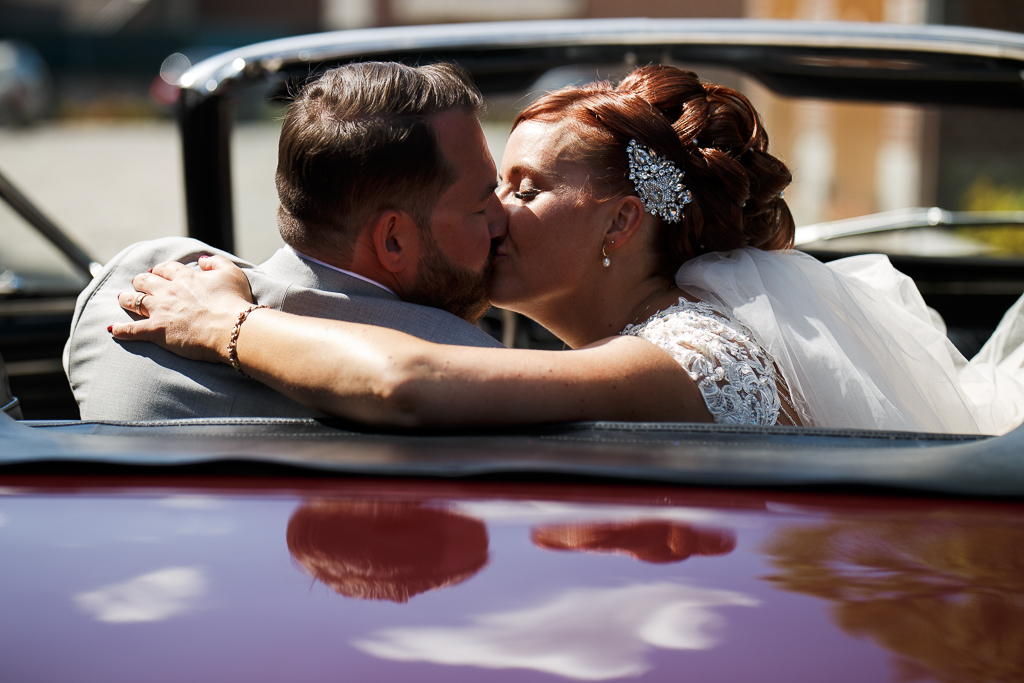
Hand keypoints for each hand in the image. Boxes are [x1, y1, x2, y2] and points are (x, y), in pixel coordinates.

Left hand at [111, 255, 255, 363]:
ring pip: (133, 301)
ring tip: (122, 299)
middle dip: (140, 282)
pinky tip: (112, 329)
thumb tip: (202, 260)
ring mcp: (160, 311)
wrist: (232, 329)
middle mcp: (168, 291)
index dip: (161, 270)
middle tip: (139, 284)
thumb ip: (217, 262)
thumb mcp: (232, 273)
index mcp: (185, 277)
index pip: (166, 268)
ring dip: (126, 299)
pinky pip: (132, 329)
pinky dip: (120, 329)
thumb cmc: (234, 302)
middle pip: (145, 281)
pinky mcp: (157, 331)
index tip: (159, 273)